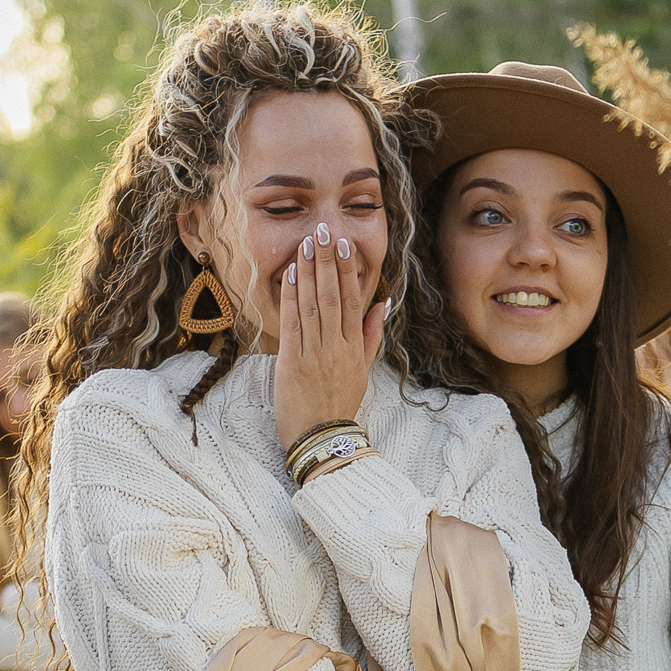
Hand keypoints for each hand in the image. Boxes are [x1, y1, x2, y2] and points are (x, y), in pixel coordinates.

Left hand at [274, 222, 388, 451]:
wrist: (322, 439)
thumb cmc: (339, 406)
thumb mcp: (362, 372)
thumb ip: (371, 337)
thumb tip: (381, 304)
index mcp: (353, 348)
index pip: (351, 300)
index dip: (346, 270)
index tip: (342, 244)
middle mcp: (335, 347)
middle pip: (332, 296)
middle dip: (326, 261)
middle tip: (322, 231)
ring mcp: (314, 353)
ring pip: (312, 304)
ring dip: (307, 272)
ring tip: (305, 244)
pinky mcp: (292, 362)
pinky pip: (292, 322)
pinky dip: (290, 297)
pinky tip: (289, 274)